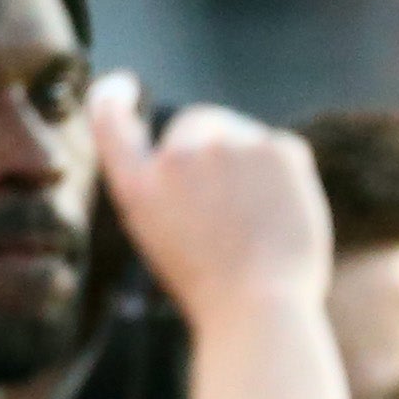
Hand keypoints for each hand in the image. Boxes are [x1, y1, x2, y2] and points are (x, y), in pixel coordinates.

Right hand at [86, 77, 329, 338]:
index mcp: (136, 183)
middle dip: (214, 147)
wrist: (259, 310)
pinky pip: (282, 151)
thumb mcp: (160, 236)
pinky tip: (284, 215)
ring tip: (257, 221)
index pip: (110, 121)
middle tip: (234, 205)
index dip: (113, 99)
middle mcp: (176, 155)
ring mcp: (227, 147)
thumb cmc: (212, 288)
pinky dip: (287, 177)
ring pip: (243, 136)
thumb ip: (161, 186)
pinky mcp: (276, 151)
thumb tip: (187, 146)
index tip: (122, 88)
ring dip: (251, 165)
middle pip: (198, 122)